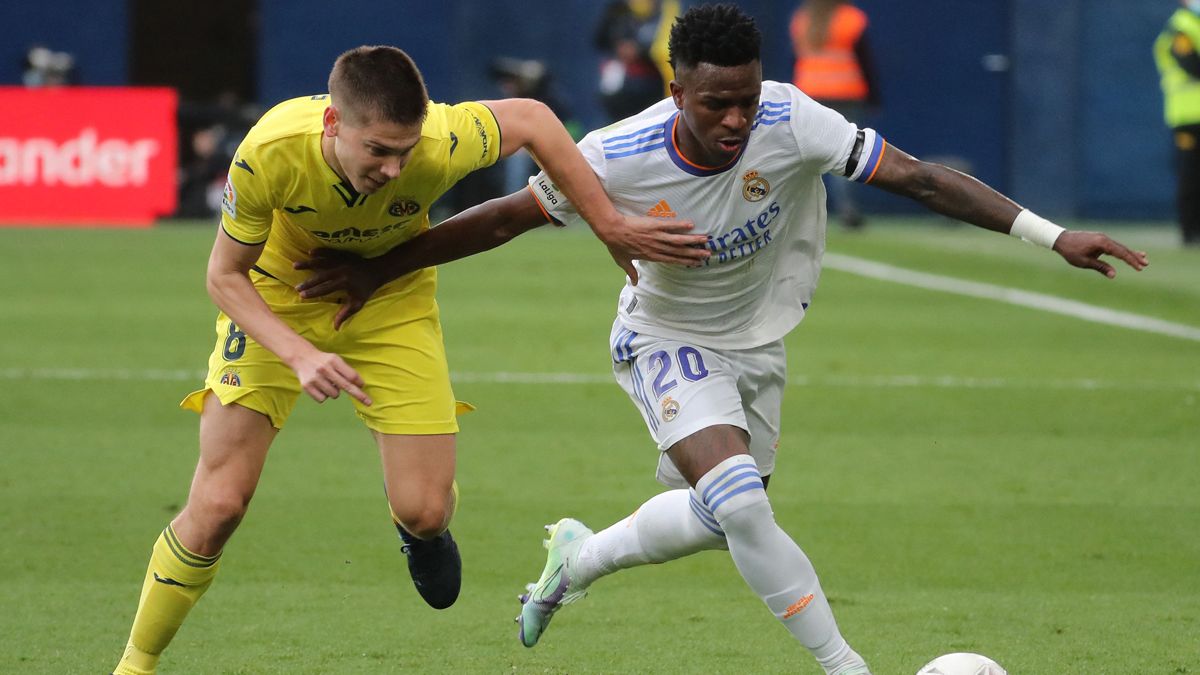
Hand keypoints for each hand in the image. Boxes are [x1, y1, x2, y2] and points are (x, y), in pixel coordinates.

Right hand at [289, 347, 371, 405]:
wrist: (301, 357)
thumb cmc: (324, 361)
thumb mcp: (335, 360)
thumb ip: (346, 371)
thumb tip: (359, 386)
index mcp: (333, 360)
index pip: (351, 375)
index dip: (359, 382)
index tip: (363, 387)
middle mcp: (324, 369)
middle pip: (346, 386)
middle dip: (359, 396)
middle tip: (369, 403)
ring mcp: (315, 378)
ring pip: (334, 395)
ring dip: (334, 392)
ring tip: (328, 383)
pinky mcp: (306, 387)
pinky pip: (323, 399)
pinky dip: (324, 395)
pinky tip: (320, 387)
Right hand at [293, 248, 383, 328]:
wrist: (378, 270)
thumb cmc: (367, 289)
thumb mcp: (358, 303)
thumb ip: (346, 314)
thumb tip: (336, 328)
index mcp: (345, 283)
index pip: (325, 289)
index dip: (313, 293)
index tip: (301, 296)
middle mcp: (342, 271)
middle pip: (321, 277)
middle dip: (308, 282)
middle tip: (296, 287)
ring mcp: (342, 261)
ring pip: (322, 262)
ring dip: (308, 264)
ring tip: (295, 266)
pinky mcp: (343, 254)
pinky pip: (330, 252)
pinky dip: (321, 251)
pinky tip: (310, 252)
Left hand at [593, 216, 709, 284]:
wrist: (612, 230)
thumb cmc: (616, 245)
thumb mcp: (623, 261)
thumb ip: (631, 272)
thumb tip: (634, 283)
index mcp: (651, 256)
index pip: (672, 260)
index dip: (685, 261)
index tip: (697, 263)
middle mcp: (657, 248)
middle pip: (679, 251)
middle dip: (694, 253)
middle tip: (707, 254)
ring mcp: (656, 236)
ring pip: (678, 240)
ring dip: (692, 240)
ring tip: (705, 239)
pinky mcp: (654, 226)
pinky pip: (670, 226)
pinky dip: (680, 225)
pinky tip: (691, 225)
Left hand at [1052, 231, 1148, 277]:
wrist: (1061, 239)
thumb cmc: (1071, 252)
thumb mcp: (1084, 262)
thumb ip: (1100, 267)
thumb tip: (1113, 275)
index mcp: (1102, 243)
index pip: (1120, 252)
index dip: (1131, 260)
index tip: (1139, 267)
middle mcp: (1104, 238)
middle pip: (1123, 249)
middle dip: (1134, 257)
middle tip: (1146, 264)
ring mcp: (1102, 238)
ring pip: (1119, 247)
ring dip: (1130, 253)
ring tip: (1143, 258)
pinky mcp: (1100, 239)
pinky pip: (1113, 246)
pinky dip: (1121, 251)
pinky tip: (1127, 253)